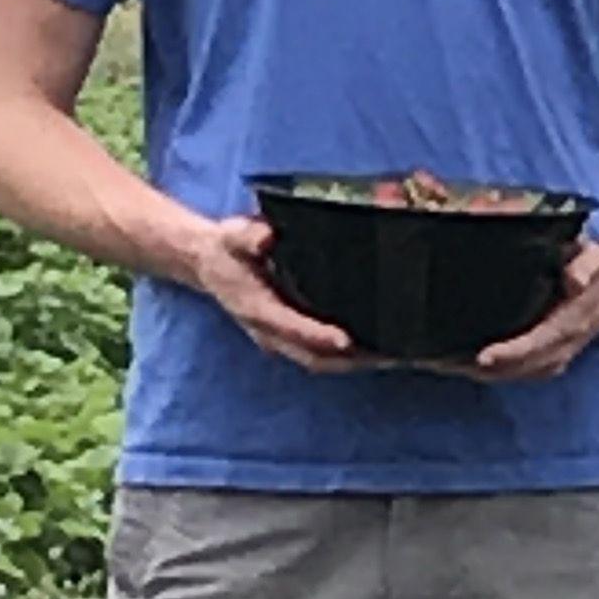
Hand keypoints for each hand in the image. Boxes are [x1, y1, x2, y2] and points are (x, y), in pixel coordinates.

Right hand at [189, 213, 375, 371]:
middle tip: (388, 354)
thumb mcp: (231, 234)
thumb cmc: (225, 248)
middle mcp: (268, 332)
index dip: (317, 336)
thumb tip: (265, 236)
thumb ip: (247, 235)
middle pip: (312, 357)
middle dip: (349, 360)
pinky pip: (318, 355)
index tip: (345, 340)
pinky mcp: (287, 338)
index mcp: (257, 309)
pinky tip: (373, 349)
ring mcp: (278, 339)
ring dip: (353, 363)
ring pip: (318, 362)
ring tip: (391, 356)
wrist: (207, 263)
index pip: (291, 327)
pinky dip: (345, 358)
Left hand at [471, 231, 598, 383]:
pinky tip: (480, 369)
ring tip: (460, 369)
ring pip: (528, 372)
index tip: (485, 356)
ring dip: (495, 375)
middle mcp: (568, 342)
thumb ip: (586, 265)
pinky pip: (531, 370)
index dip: (513, 352)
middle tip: (455, 366)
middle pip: (529, 365)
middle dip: (494, 370)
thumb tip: (573, 280)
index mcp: (575, 319)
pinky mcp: (558, 352)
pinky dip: (506, 373)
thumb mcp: (598, 256)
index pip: (540, 341)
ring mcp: (564, 351)